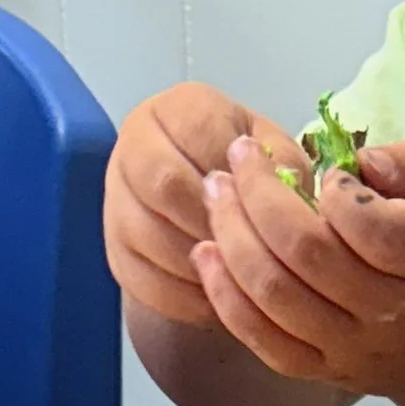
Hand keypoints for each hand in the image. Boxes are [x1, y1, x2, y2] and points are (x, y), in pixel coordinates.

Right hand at [104, 84, 296, 331]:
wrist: (207, 207)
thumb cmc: (248, 174)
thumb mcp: (273, 154)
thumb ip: (281, 161)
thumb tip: (288, 187)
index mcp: (179, 109)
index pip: (198, 133)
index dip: (236, 175)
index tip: (262, 203)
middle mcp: (136, 145)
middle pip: (165, 185)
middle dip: (216, 221)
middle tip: (251, 244)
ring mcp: (117, 201)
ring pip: (150, 235)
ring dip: (202, 262)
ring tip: (240, 274)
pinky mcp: (116, 253)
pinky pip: (146, 280)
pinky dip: (188, 296)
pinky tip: (221, 296)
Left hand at [192, 134, 404, 403]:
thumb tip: (363, 159)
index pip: (375, 230)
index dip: (335, 193)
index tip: (326, 172)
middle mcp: (396, 317)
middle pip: (310, 255)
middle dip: (261, 195)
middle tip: (240, 155)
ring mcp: (354, 350)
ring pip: (276, 295)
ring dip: (232, 236)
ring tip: (217, 192)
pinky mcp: (322, 370)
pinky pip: (262, 339)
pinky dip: (225, 294)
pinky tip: (208, 251)